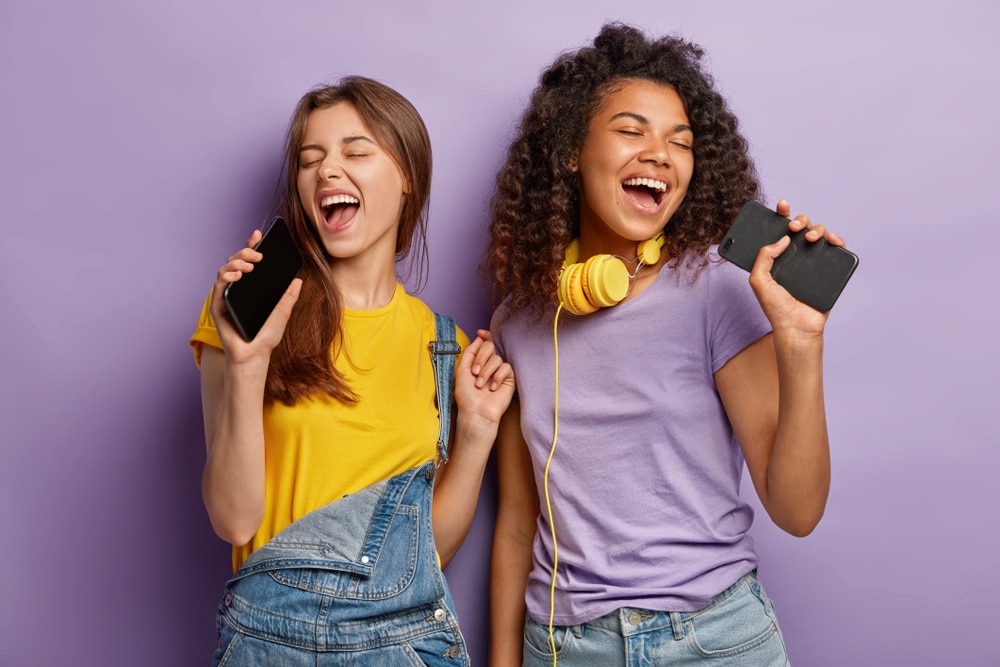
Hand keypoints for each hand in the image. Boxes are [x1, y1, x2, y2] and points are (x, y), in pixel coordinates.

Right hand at [209, 229, 301, 363]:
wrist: (255, 355)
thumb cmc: (266, 336)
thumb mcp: (283, 312)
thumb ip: (288, 296)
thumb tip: (298, 280)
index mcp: (251, 286)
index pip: (250, 261)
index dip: (251, 246)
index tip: (258, 234)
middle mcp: (237, 288)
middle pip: (236, 262)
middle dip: (245, 252)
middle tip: (259, 253)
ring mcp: (226, 295)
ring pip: (225, 270)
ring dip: (236, 262)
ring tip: (250, 264)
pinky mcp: (217, 306)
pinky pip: (218, 286)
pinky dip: (227, 277)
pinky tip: (237, 275)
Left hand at [454, 330, 515, 426]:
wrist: (476, 412)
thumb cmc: (466, 395)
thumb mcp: (461, 370)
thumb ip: (470, 352)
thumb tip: (480, 337)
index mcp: (478, 361)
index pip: (484, 344)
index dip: (485, 336)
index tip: (480, 333)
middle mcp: (489, 365)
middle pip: (490, 347)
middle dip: (481, 357)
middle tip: (474, 372)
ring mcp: (499, 372)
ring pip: (497, 358)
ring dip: (486, 371)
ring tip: (480, 385)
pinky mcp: (509, 379)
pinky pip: (506, 368)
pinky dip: (497, 377)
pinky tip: (493, 388)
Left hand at [749, 199, 846, 337]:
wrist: (796, 327)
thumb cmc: (775, 307)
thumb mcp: (758, 280)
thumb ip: (763, 257)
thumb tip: (781, 239)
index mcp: (777, 257)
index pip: (779, 231)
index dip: (782, 215)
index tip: (781, 205)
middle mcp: (795, 257)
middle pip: (801, 228)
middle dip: (799, 220)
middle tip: (794, 228)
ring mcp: (812, 263)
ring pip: (819, 234)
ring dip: (817, 228)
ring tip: (811, 237)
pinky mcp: (829, 270)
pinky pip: (836, 250)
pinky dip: (837, 240)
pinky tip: (832, 240)